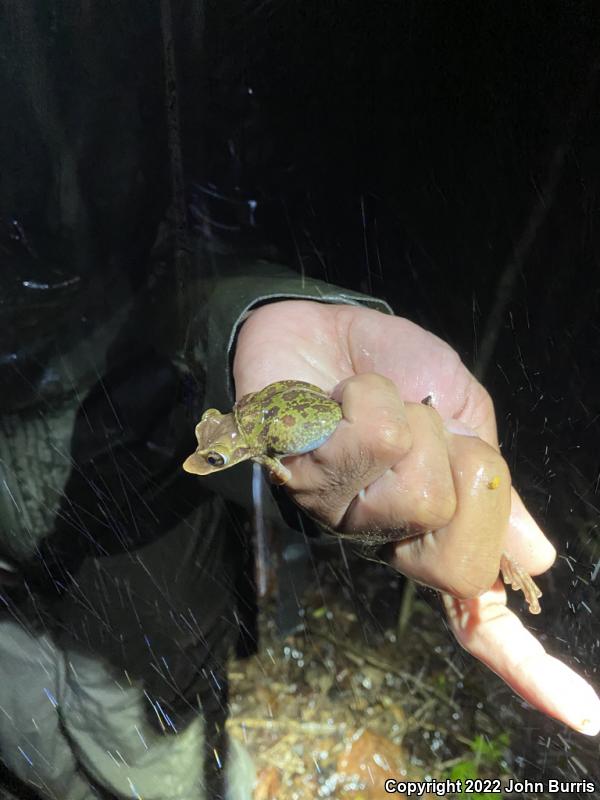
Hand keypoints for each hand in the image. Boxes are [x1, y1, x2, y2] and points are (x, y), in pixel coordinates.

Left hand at [233, 300, 599, 734]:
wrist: (326, 326)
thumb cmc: (396, 372)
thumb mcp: (466, 418)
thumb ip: (494, 488)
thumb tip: (537, 561)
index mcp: (426, 525)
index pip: (474, 612)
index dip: (530, 666)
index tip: (587, 715)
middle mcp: (378, 534)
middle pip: (454, 554)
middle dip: (466, 468)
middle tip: (426, 425)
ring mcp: (331, 510)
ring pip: (415, 492)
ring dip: (412, 421)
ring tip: (370, 400)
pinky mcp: (287, 471)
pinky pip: (366, 440)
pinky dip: (368, 397)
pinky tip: (332, 396)